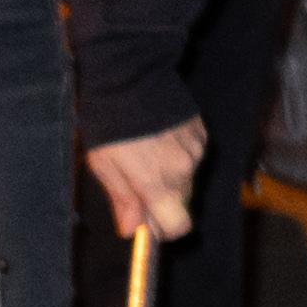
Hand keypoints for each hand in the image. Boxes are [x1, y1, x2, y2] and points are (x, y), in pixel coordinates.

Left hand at [81, 120, 207, 242]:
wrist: (130, 77)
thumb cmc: (111, 125)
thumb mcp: (105, 166)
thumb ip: (123, 200)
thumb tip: (131, 230)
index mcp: (159, 183)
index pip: (178, 226)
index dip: (164, 228)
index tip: (148, 218)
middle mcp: (184, 170)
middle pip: (181, 202)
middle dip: (162, 199)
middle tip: (137, 179)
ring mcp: (195, 150)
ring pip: (187, 178)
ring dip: (170, 175)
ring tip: (147, 151)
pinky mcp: (200, 132)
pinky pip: (192, 156)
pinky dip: (178, 154)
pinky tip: (160, 137)